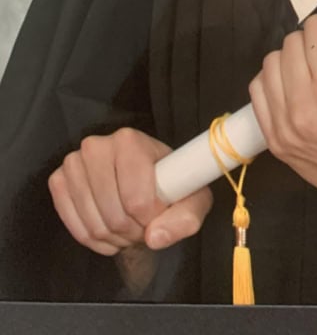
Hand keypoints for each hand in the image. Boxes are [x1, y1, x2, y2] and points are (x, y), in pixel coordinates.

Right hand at [48, 127, 212, 255]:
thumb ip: (186, 218)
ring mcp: (74, 163)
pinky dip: (93, 239)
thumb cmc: (169, 184)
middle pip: (114, 216)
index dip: (151, 220)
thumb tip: (155, 236)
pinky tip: (109, 230)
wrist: (144, 178)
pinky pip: (74, 227)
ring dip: (114, 239)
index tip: (158, 216)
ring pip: (94, 226)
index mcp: (130, 141)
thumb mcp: (193, 198)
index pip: (137, 200)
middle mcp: (97, 146)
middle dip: (133, 233)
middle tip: (143, 227)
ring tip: (128, 227)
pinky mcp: (59, 181)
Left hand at [248, 6, 316, 215]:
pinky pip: (258, 91)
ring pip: (270, 64)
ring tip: (313, 74)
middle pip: (291, 43)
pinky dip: (276, 83)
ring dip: (292, 61)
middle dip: (312, 43)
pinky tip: (296, 89)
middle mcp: (306, 109)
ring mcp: (286, 129)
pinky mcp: (276, 143)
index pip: (316, 26)